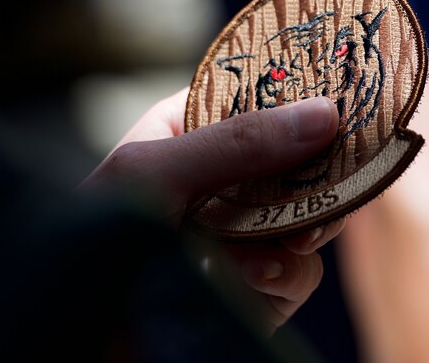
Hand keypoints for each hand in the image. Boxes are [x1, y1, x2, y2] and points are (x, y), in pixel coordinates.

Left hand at [79, 89, 344, 334]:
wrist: (83, 335)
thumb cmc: (91, 238)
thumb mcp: (153, 174)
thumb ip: (235, 143)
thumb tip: (324, 114)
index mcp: (191, 131)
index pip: (262, 96)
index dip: (305, 93)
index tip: (345, 94)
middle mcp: (225, 179)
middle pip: (303, 157)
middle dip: (320, 171)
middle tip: (338, 176)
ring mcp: (245, 233)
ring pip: (313, 214)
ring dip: (303, 227)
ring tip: (286, 240)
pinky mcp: (260, 286)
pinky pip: (300, 272)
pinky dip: (286, 273)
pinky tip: (255, 276)